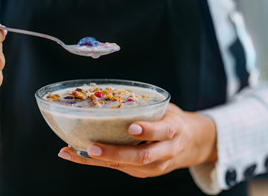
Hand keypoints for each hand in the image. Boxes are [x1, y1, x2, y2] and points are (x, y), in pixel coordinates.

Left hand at [58, 104, 216, 177]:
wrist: (194, 144)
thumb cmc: (174, 121)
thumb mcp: (167, 110)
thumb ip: (146, 109)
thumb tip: (111, 94)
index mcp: (174, 131)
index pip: (163, 132)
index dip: (147, 131)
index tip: (131, 128)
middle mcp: (166, 152)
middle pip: (141, 157)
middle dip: (114, 153)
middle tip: (90, 147)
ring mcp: (155, 166)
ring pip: (126, 166)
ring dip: (97, 161)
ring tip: (72, 152)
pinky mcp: (145, 172)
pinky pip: (121, 168)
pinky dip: (98, 162)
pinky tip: (79, 155)